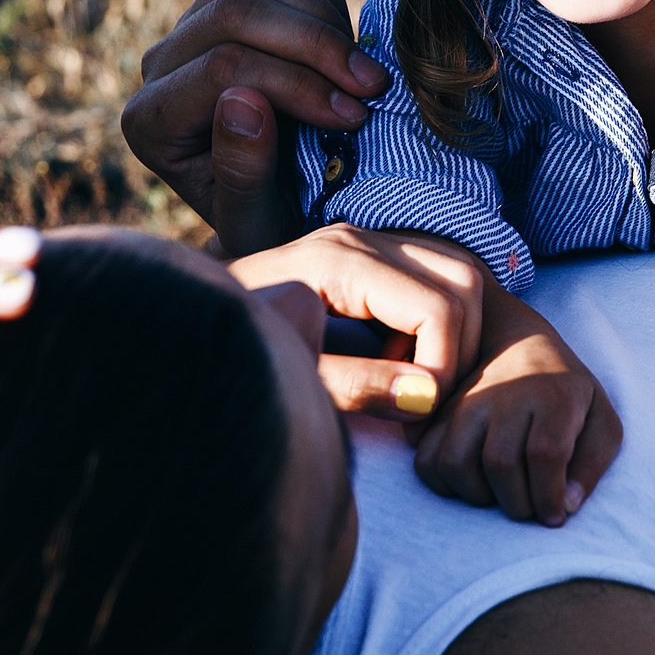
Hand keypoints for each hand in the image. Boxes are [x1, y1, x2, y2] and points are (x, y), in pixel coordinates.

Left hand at [122, 0, 389, 252]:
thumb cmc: (272, 220)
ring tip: (363, 70)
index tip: (355, 117)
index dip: (295, 84)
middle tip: (373, 87)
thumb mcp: (261, 222)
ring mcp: (191, 21)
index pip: (221, 69)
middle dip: (314, 45)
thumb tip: (244, 101)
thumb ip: (244, 173)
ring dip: (320, 14)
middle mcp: (159, 64)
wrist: (284, 202)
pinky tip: (348, 44)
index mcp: (150, 121)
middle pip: (233, 12)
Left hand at [228, 224, 489, 419]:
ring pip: (460, 275)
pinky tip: (400, 363)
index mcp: (339, 262)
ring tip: (413, 384)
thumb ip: (356, 385)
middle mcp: (360, 239)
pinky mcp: (371, 254)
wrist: (191, 324)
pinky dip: (438, 326)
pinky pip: (436, 279)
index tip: (418, 416)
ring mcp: (367, 241)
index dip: (444, 368)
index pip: (438, 307)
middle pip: (463, 281)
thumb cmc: (238, 355)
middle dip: (459, 350)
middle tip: (425, 404)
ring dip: (453, 336)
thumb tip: (427, 396)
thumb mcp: (293, 379)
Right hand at [415, 286, 621, 527]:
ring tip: (500, 494)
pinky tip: (472, 482)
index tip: (555, 516)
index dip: (549, 496)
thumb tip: (565, 506)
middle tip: (530, 507)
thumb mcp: (601, 419)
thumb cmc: (566, 394)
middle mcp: (504, 394)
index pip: (545, 454)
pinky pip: (426, 462)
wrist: (517, 343)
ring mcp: (465, 401)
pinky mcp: (438, 412)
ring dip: (478, 496)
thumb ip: (593, 463)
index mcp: (552, 395)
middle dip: (518, 504)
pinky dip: (444, 484)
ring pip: (455, 464)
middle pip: (500, 463)